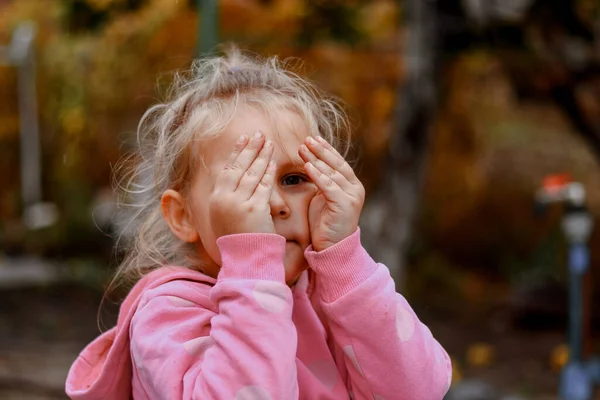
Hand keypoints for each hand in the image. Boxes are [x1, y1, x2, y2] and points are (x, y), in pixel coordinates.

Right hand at [209, 132, 275, 237]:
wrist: (245, 259)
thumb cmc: (237, 239)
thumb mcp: (224, 216)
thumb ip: (227, 197)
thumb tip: (231, 179)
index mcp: (216, 199)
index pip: (227, 170)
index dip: (236, 153)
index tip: (243, 139)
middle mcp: (225, 199)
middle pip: (239, 167)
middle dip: (250, 148)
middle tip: (258, 133)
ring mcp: (239, 204)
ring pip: (252, 174)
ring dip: (262, 156)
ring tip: (269, 142)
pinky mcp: (255, 210)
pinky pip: (263, 186)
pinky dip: (269, 172)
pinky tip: (273, 162)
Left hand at [299, 136, 364, 251]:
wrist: (332, 248)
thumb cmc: (324, 224)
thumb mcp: (323, 198)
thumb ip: (322, 182)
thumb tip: (311, 164)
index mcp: (352, 185)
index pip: (338, 162)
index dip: (326, 149)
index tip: (313, 138)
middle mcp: (356, 189)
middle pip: (336, 164)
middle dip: (321, 150)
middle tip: (307, 139)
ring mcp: (352, 197)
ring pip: (332, 173)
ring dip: (316, 159)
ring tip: (303, 148)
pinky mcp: (345, 205)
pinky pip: (329, 186)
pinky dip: (318, 175)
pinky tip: (307, 166)